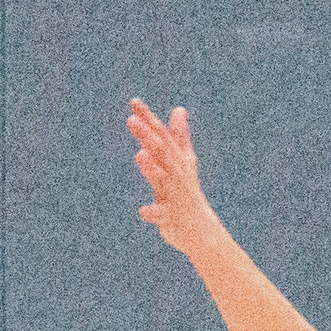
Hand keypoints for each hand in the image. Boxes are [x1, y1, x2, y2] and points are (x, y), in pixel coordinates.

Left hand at [128, 100, 222, 252]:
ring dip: (152, 168)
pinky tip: (143, 211)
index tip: (133, 102)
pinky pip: (161, 214)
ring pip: (162, 180)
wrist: (199, 229)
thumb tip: (179, 109)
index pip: (160, 135)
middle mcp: (175, 173)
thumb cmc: (187, 193)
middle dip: (147, 136)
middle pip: (160, 152)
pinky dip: (152, 213)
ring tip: (139, 155)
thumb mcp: (185, 162)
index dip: (148, 118)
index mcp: (175, 160)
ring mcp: (174, 195)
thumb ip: (178, 136)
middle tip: (131, 120)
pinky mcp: (171, 217)